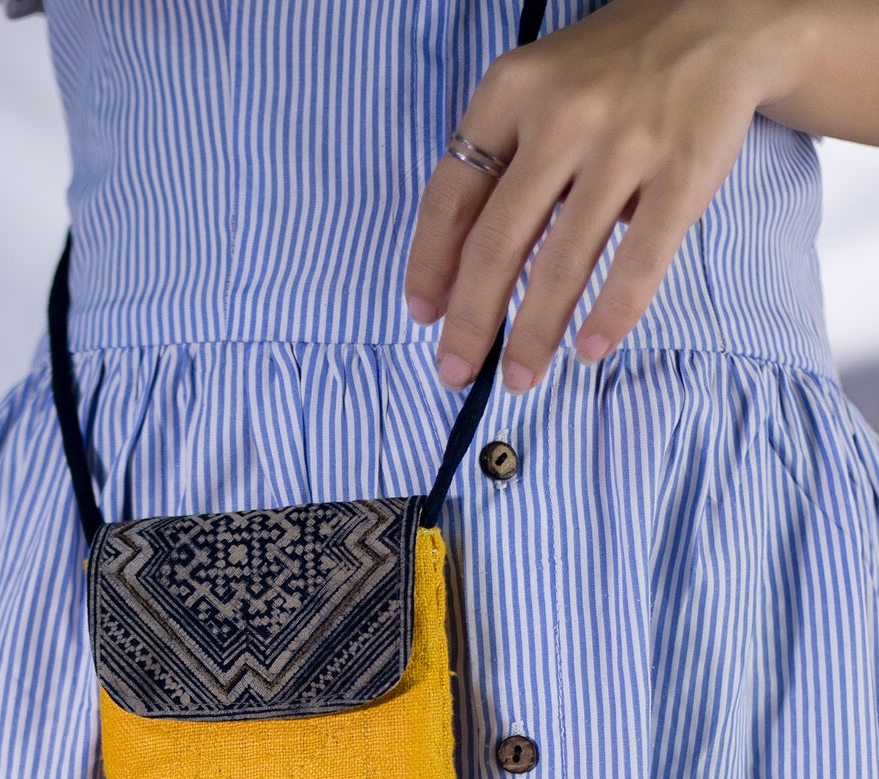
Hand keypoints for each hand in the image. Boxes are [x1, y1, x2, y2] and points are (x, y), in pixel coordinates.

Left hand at [402, 0, 795, 392]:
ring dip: (535, 333)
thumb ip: (496, 164)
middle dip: (471, 320)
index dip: (430, 266)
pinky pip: (640, 259)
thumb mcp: (536, 89)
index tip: (423, 316)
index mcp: (510, 91)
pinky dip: (612, 313)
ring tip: (521, 377)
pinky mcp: (684, 169)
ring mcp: (626, 143)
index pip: (451, 197)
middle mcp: (563, 115)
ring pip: (562, 263)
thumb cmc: (608, 73)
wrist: (722, 20)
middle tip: (457, 372)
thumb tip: (457, 276)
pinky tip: (591, 349)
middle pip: (497, 243)